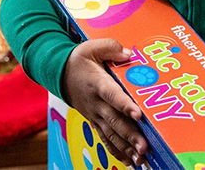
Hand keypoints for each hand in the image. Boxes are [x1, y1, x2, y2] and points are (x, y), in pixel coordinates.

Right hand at [62, 39, 147, 166]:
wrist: (59, 74)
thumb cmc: (79, 60)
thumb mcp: (92, 47)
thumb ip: (111, 48)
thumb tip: (129, 54)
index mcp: (97, 83)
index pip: (112, 95)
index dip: (124, 105)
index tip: (138, 114)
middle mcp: (96, 103)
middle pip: (114, 121)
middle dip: (130, 135)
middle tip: (144, 146)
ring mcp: (94, 115)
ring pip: (111, 134)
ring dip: (126, 147)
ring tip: (141, 158)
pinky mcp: (94, 122)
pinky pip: (105, 139)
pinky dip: (117, 151)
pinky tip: (130, 161)